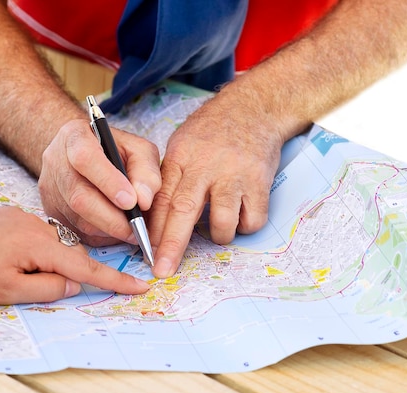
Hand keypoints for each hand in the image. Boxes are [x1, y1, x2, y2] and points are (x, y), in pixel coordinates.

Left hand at [0, 206, 149, 303]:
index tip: (142, 284)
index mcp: (40, 244)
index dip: (116, 278)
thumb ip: (48, 288)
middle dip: (77, 271)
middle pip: (74, 251)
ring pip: (57, 242)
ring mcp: (24, 216)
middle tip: (53, 287)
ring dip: (57, 261)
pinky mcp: (12, 214)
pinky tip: (19, 259)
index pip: (87, 265)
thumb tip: (75, 284)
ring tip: (27, 275)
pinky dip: (42, 249)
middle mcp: (38, 225)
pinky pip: (40, 233)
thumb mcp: (7, 291)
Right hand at [38, 119, 160, 246]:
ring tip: (131, 230)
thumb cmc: (116, 151)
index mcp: (75, 136)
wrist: (85, 154)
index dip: (108, 182)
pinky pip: (75, 231)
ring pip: (77, 219)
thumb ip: (146, 171)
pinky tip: (115, 229)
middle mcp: (56, 161)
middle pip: (79, 196)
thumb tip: (143, 201)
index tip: (131, 202)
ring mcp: (50, 188)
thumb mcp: (138, 149)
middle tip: (137, 229)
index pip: (85, 158)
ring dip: (108, 230)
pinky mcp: (51, 210)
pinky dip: (100, 236)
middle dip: (111, 218)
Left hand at [149, 90, 284, 277]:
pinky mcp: (260, 182)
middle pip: (184, 211)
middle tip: (163, 270)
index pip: (161, 199)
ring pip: (222, 221)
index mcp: (181, 157)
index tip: (146, 252)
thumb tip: (154, 220)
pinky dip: (244, 227)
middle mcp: (206, 166)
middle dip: (172, 245)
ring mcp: (234, 174)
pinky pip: (252, 220)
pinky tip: (240, 216)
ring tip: (217, 230)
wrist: (254, 108)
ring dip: (218, 236)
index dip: (153, 229)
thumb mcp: (182, 145)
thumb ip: (169, 179)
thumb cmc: (213, 131)